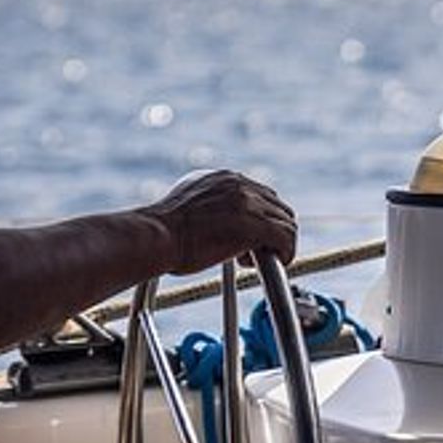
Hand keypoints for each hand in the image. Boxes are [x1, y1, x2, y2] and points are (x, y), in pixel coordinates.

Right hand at [143, 169, 296, 274]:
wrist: (155, 235)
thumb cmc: (161, 231)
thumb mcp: (185, 207)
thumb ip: (206, 208)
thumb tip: (212, 225)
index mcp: (222, 178)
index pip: (258, 194)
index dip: (259, 218)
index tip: (249, 238)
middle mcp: (238, 183)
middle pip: (276, 206)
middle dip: (272, 230)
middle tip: (255, 252)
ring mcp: (248, 202)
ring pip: (286, 222)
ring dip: (278, 243)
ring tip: (260, 260)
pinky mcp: (256, 224)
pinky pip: (286, 238)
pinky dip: (287, 252)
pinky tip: (277, 264)